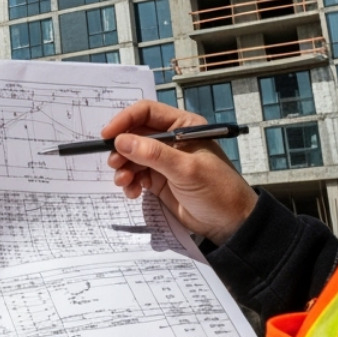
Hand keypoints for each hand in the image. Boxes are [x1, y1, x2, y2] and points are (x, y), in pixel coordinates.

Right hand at [101, 100, 257, 241]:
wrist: (230, 223)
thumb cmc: (217, 190)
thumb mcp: (186, 169)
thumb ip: (153, 154)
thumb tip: (121, 141)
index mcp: (183, 127)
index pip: (147, 113)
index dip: (125, 120)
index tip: (107, 136)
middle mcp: (171, 140)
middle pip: (134, 134)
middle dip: (121, 149)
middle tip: (115, 165)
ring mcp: (163, 161)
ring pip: (131, 156)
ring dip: (123, 168)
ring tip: (125, 183)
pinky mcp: (158, 180)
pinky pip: (135, 175)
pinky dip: (129, 183)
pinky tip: (133, 193)